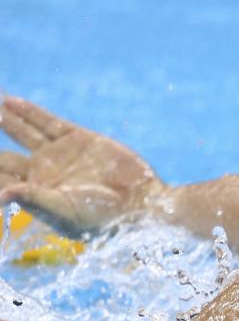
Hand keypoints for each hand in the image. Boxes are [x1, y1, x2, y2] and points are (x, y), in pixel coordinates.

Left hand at [0, 96, 164, 236]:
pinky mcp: (80, 139)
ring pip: (21, 132)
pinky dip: (28, 112)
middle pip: (2, 155)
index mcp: (33, 194)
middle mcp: (43, 173)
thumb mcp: (65, 211)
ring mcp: (60, 155)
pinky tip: (10, 102)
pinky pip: (48, 122)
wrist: (142, 205)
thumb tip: (1, 195)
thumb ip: (32, 199)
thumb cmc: (103, 218)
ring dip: (3, 119)